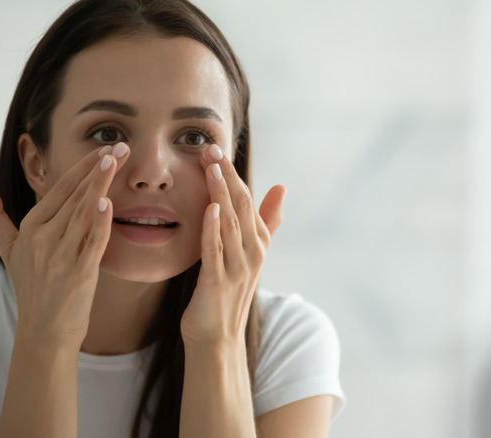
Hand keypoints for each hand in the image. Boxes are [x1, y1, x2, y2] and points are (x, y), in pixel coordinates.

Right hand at [0, 143, 129, 347]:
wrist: (44, 331)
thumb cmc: (32, 287)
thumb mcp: (9, 249)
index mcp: (31, 227)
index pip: (60, 189)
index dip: (83, 167)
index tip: (104, 148)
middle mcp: (44, 238)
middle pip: (74, 196)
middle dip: (98, 168)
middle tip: (121, 145)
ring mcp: (60, 255)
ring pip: (83, 213)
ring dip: (100, 185)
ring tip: (116, 160)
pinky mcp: (79, 273)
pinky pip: (91, 243)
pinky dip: (98, 223)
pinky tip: (106, 203)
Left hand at [180, 144, 285, 345]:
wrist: (216, 337)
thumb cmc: (227, 292)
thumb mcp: (249, 253)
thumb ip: (266, 220)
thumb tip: (281, 187)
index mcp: (258, 242)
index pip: (247, 200)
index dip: (232, 173)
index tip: (216, 149)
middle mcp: (252, 252)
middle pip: (240, 206)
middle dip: (226, 176)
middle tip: (210, 149)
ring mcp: (237, 268)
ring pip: (230, 224)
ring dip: (220, 194)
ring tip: (210, 168)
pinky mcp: (218, 283)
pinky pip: (216, 251)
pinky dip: (213, 229)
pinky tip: (209, 209)